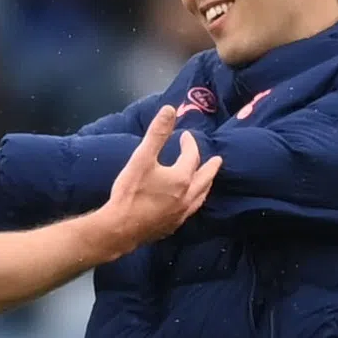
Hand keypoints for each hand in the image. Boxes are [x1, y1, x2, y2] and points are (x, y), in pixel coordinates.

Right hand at [98, 106, 220, 252]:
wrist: (120, 228)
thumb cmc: (130, 192)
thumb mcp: (142, 158)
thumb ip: (157, 133)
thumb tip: (170, 109)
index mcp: (182, 178)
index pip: (192, 156)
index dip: (190, 144)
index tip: (185, 136)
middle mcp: (187, 196)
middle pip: (204, 179)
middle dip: (210, 167)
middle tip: (217, 160)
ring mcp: (181, 214)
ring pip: (200, 197)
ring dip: (206, 186)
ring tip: (208, 181)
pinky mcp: (172, 226)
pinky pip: (190, 211)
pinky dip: (194, 202)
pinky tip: (188, 204)